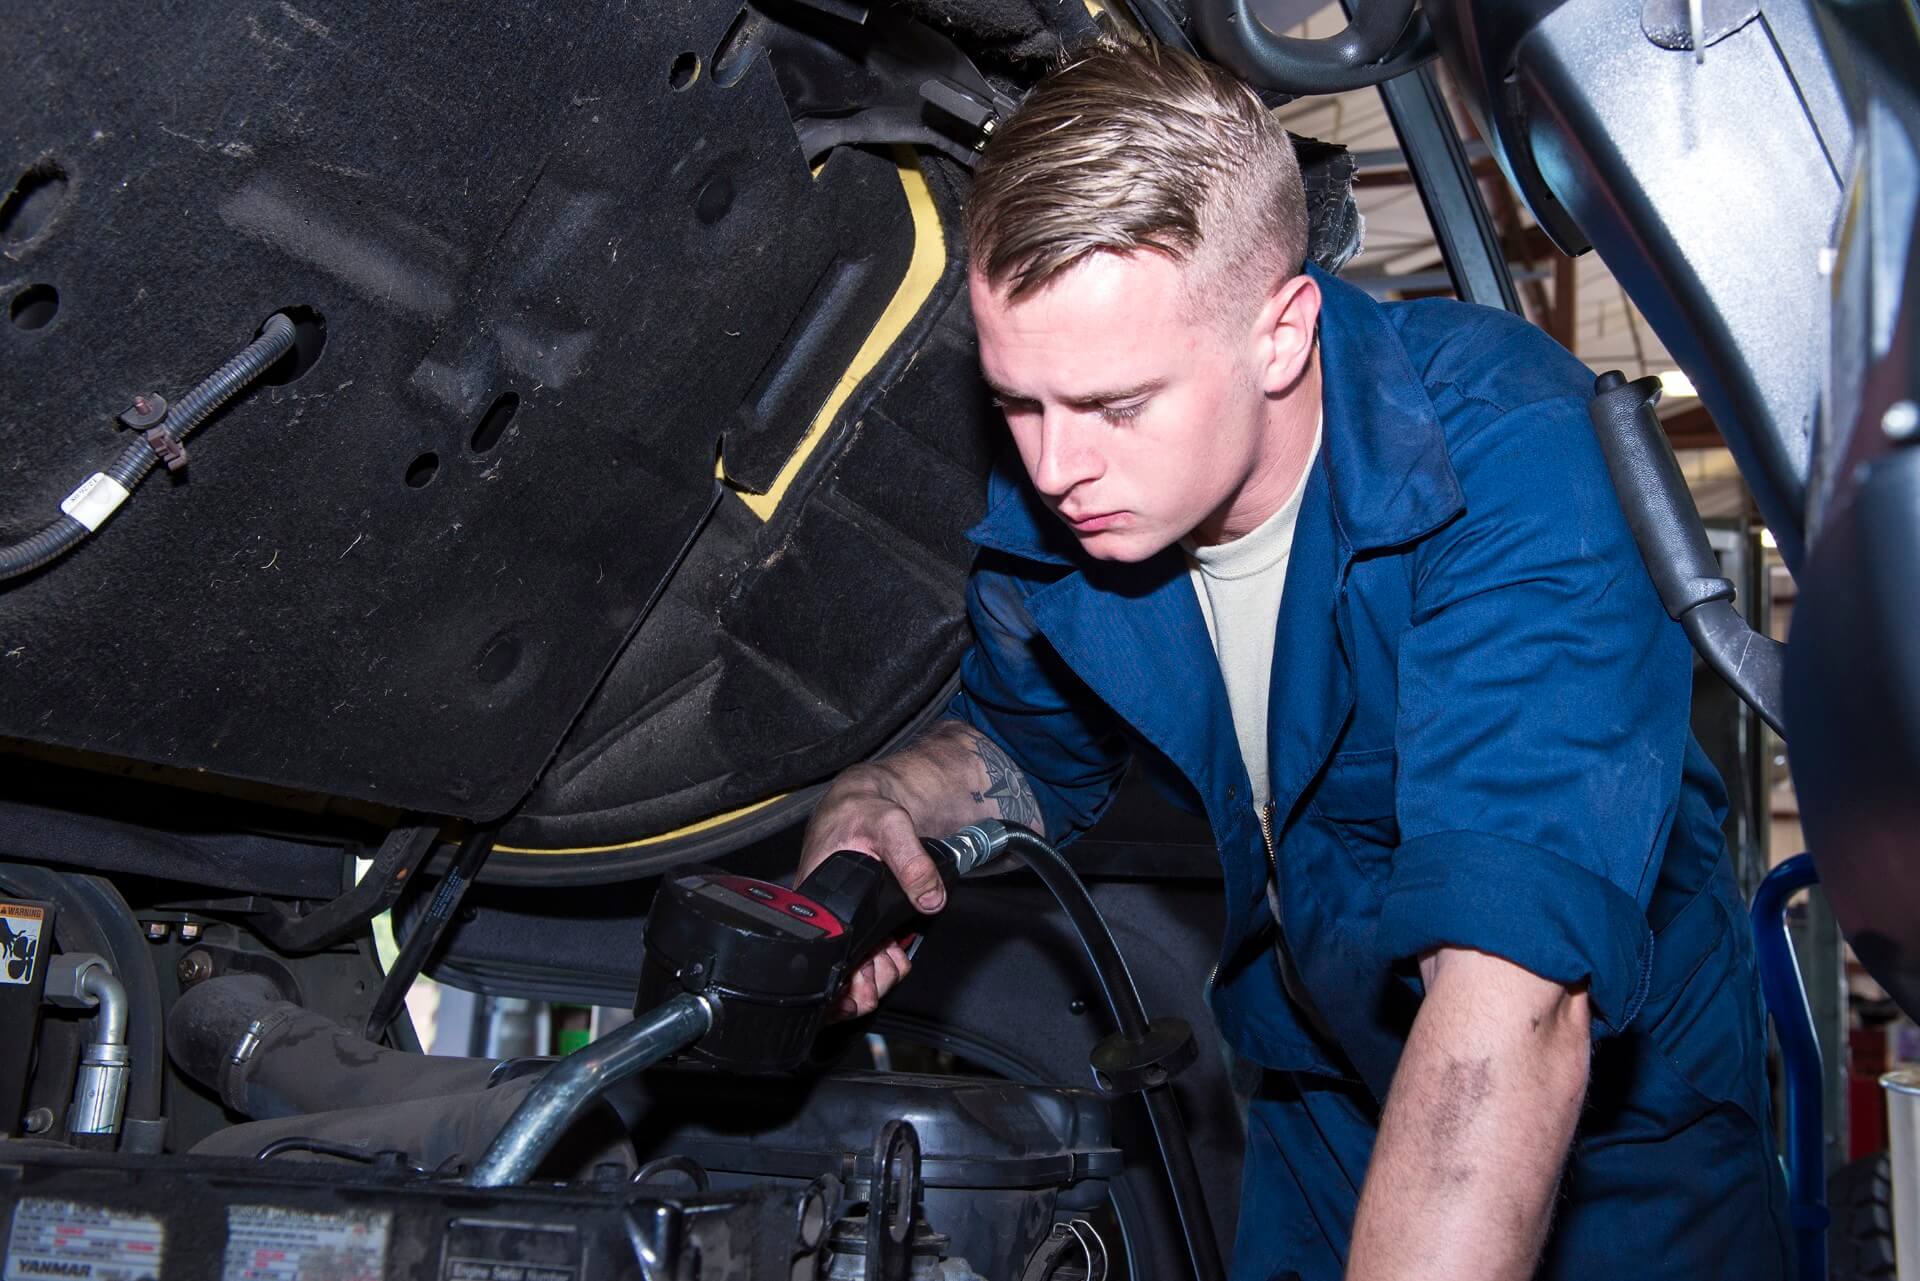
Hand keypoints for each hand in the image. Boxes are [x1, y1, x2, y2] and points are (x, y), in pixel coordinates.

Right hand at [799, 770, 947, 1017]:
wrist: (869, 798)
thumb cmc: (862, 808)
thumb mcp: (890, 824)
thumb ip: (911, 860)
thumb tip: (929, 896)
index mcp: (817, 895)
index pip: (822, 953)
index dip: (844, 978)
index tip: (864, 985)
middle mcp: (824, 912)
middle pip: (836, 968)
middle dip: (863, 985)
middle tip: (885, 973)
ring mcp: (843, 917)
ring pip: (853, 965)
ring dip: (875, 975)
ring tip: (892, 964)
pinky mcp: (860, 917)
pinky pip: (867, 950)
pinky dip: (882, 960)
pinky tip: (893, 955)